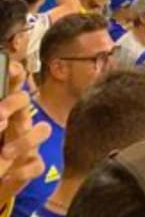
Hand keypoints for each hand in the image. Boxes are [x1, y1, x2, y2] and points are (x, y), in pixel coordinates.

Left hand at [0, 64, 49, 202]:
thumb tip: (0, 116)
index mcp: (4, 110)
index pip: (12, 85)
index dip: (14, 73)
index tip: (11, 68)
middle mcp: (18, 120)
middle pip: (24, 100)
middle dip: (12, 104)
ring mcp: (29, 142)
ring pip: (41, 130)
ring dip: (23, 142)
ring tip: (4, 154)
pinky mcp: (32, 164)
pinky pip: (36, 164)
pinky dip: (22, 170)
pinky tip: (8, 175)